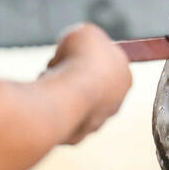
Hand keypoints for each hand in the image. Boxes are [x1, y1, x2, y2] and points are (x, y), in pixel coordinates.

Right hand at [47, 23, 131, 143]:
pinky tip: (44, 99)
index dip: (83, 53)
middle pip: (87, 84)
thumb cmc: (81, 57)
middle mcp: (115, 102)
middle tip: (55, 66)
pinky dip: (48, 108)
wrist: (68, 91)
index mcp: (124, 76)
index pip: (103, 63)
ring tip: (48, 80)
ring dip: (57, 89)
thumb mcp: (85, 32)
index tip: (72, 51)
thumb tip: (76, 46)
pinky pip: (57, 117)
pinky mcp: (74, 137)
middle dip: (69, 74)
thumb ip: (85, 39)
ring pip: (71, 101)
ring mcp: (95, 122)